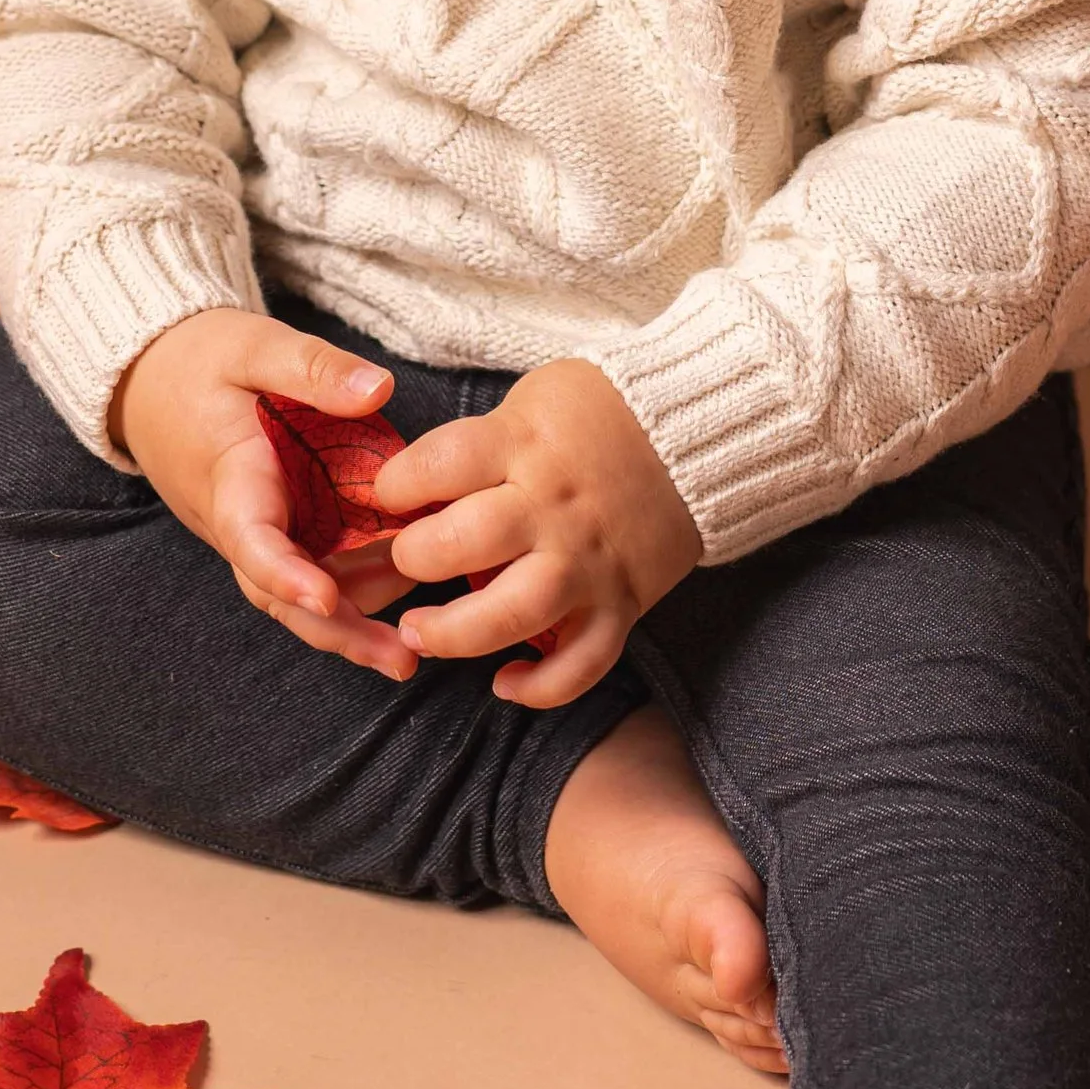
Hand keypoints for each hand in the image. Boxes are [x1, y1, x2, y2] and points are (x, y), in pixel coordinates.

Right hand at [113, 309, 416, 679]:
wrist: (148, 378)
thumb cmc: (201, 358)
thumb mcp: (254, 345)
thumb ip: (313, 368)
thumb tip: (378, 391)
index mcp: (231, 480)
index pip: (252, 539)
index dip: (288, 575)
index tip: (329, 598)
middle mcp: (239, 522)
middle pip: (280, 594)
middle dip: (338, 632)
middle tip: (402, 661)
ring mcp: (255, 533)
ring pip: (296, 596)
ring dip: (352, 622)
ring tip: (415, 640)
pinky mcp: (273, 530)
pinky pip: (310, 572)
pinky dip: (354, 589)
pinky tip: (404, 586)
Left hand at [372, 360, 699, 708]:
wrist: (701, 432)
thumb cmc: (600, 412)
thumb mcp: (533, 400)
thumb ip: (480, 445)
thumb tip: (408, 491)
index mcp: (524, 445)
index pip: (437, 466)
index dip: (394, 486)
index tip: (388, 496)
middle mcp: (553, 507)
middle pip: (463, 542)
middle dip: (415, 558)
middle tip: (406, 560)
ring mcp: (589, 562)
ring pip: (513, 613)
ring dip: (456, 634)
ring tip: (418, 634)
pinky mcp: (623, 604)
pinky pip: (581, 665)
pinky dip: (541, 688)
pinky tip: (505, 682)